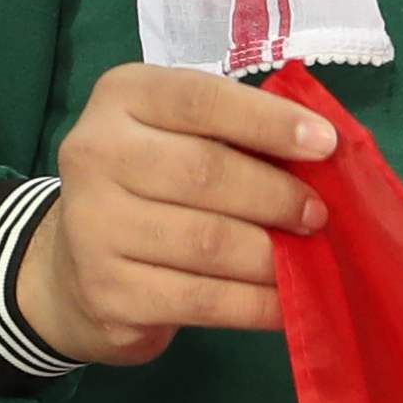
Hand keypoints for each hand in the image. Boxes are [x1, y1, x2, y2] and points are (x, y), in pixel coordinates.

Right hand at [16, 64, 337, 363]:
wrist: (75, 268)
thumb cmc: (157, 186)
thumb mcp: (186, 137)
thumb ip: (241, 135)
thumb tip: (327, 157)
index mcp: (122, 98)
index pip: (200, 100)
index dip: (269, 122)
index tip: (327, 145)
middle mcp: (94, 154)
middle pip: (205, 172)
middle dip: (277, 197)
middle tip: (319, 216)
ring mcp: (92, 226)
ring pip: (207, 242)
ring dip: (273, 255)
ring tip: (309, 259)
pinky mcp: (107, 292)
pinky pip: (203, 300)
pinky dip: (258, 304)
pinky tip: (288, 303)